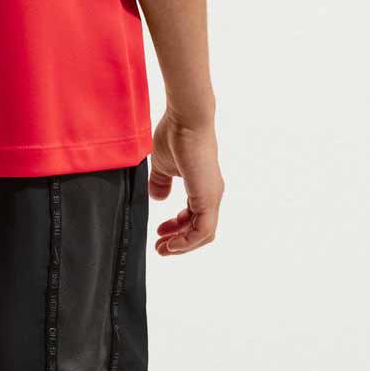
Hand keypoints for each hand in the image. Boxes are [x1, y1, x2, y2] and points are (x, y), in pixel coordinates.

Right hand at [148, 112, 222, 255]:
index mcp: (202, 187)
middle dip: (179, 242)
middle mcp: (211, 194)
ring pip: (203, 234)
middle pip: (200, 231)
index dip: (176, 229)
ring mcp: (212, 197)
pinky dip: (187, 241)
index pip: (194, 217)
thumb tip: (158, 197)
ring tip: (162, 249)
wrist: (185, 121)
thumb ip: (160, 183)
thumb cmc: (175, 136)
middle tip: (160, 247)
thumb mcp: (163, 165)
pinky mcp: (208, 198)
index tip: (159, 232)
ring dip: (182, 246)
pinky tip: (172, 243)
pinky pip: (202, 230)